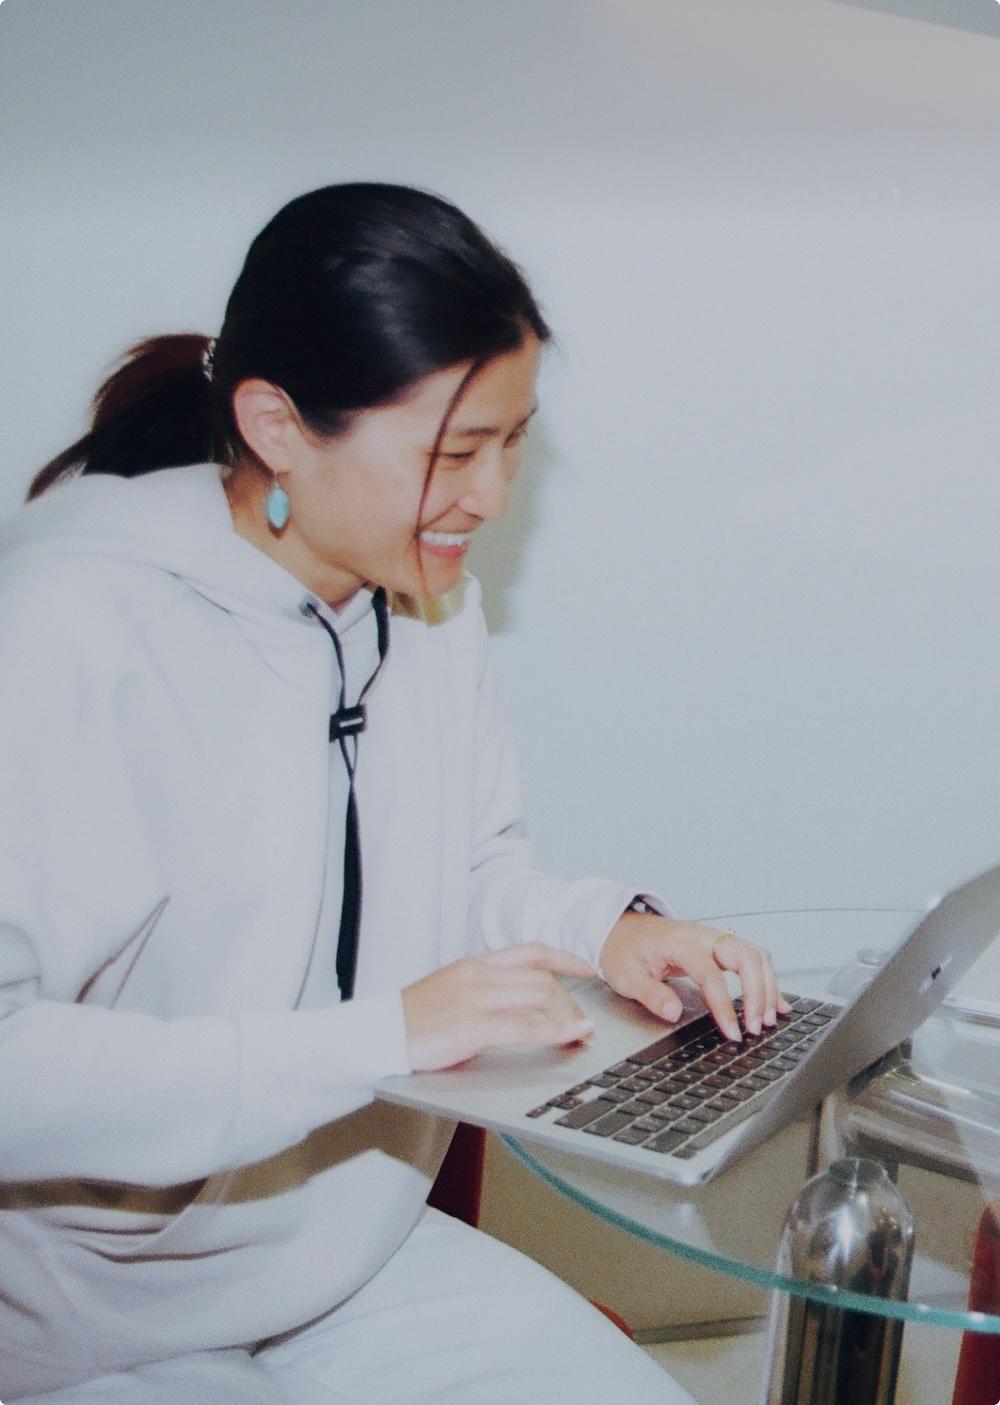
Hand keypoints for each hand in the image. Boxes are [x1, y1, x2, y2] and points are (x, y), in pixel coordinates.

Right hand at [403, 944, 597, 1071]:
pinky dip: (554, 1031)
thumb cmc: (411, 1021)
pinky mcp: (471, 1025)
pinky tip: (568, 1037)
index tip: (587, 969)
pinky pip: (525, 1026)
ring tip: (582, 1032)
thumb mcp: (449, 992)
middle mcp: (477, 974)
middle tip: (583, 1021)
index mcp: (472, 964)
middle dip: (570, 1000)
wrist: (376, 1035)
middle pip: (541, 978)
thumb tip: (517, 1003)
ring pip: (539, 997)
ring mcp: (474, 998)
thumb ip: (482, 991)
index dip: (565, 958)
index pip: (530, 952)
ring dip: (568, 1016)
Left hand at [598, 913, 790, 1041]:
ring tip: (767, 1020)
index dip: (725, 1006)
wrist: (620, 927)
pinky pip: (753, 960)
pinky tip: (777, 1003)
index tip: (733, 1032)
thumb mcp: (625, 974)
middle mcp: (703, 937)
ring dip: (767, 987)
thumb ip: (650, 993)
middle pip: (746, 957)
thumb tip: (673, 1012)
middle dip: (758, 993)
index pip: (711, 975)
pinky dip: (768, 981)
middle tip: (756, 1026)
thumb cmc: (623, 948)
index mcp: (680, 942)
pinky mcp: (719, 949)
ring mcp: (714, 940)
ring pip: (756, 956)